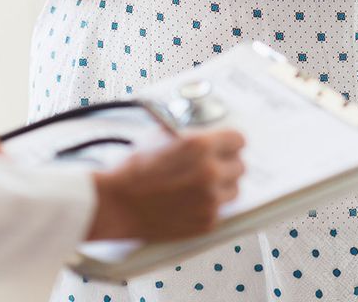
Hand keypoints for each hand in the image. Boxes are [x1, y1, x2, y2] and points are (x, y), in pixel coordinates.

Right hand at [87, 129, 245, 240]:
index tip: (227, 146)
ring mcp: (210, 199)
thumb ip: (191, 136)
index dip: (230, 142)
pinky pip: (220, 209)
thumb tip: (210, 136)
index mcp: (200, 145)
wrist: (117, 204)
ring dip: (221, 186)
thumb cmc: (134, 170)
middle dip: (226, 164)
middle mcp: (210, 172)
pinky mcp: (206, 222)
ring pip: (234, 189)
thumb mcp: (162, 137)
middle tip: (212, 165)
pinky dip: (209, 205)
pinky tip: (190, 200)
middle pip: (240, 165)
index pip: (239, 139)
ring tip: (199, 184)